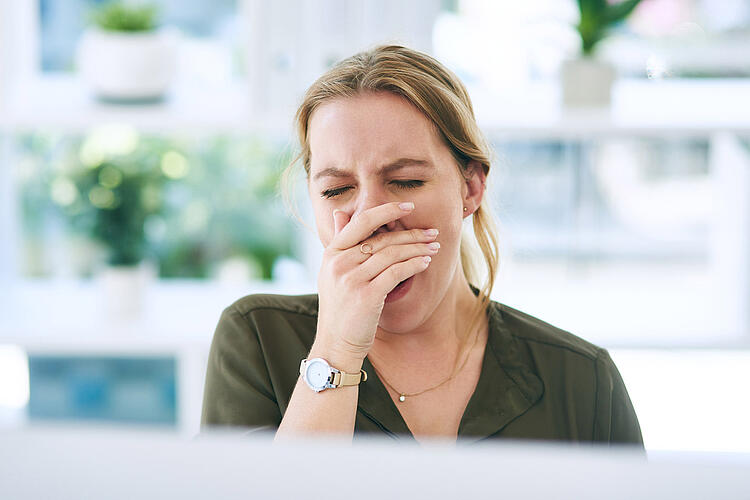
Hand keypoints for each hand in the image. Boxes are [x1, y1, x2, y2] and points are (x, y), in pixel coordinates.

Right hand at [313, 201, 439, 363]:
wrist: (335, 344)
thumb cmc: (340, 309)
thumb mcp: (333, 273)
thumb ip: (340, 243)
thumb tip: (340, 213)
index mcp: (331, 254)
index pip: (361, 222)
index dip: (386, 211)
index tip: (408, 207)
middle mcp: (339, 263)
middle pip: (382, 239)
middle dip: (411, 234)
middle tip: (432, 232)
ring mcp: (351, 279)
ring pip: (392, 254)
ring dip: (417, 249)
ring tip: (434, 247)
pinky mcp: (366, 295)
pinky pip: (396, 272)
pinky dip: (414, 265)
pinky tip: (426, 263)